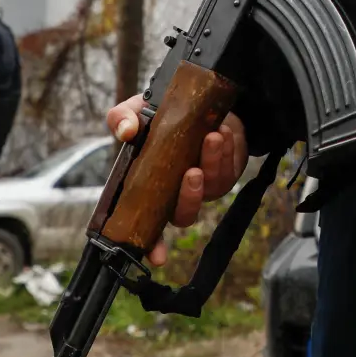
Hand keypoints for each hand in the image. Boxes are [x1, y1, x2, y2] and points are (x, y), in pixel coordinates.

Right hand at [105, 95, 248, 267]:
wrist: (198, 99)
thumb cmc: (161, 114)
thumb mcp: (137, 111)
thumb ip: (123, 119)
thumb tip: (126, 132)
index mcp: (151, 188)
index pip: (148, 226)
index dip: (152, 245)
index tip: (157, 258)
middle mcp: (177, 194)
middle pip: (184, 215)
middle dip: (190, 196)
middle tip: (192, 171)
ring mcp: (205, 186)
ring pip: (212, 189)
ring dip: (214, 164)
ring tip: (213, 136)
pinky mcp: (228, 172)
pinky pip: (232, 171)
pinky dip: (229, 151)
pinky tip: (223, 131)